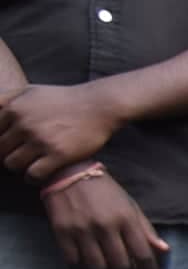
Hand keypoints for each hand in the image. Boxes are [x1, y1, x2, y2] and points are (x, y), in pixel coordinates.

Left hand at [0, 83, 122, 181]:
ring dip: (18, 167)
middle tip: (19, 156)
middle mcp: (24, 124)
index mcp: (14, 108)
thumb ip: (6, 99)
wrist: (98, 107)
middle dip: (6, 155)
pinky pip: (33, 174)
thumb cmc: (63, 99)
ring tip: (27, 165)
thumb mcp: (30, 90)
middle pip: (0, 150)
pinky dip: (32, 178)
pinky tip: (37, 175)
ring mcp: (41, 140)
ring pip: (12, 164)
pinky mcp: (58, 155)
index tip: (8, 146)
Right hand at [42, 171, 167, 268]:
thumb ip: (146, 230)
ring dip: (103, 268)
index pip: (143, 254)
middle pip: (120, 265)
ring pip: (97, 267)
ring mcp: (82, 229)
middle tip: (124, 264)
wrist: (69, 172)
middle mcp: (104, 225)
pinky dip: (82, 265)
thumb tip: (164, 250)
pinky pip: (74, 262)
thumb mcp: (130, 206)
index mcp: (125, 218)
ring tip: (104, 259)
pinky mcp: (61, 232)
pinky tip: (86, 257)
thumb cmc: (105, 192)